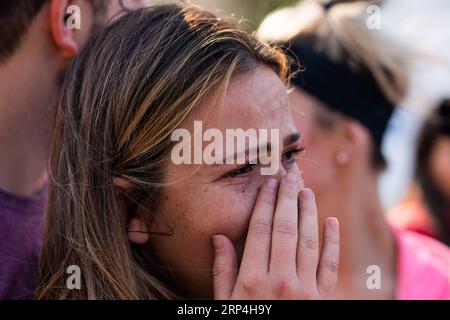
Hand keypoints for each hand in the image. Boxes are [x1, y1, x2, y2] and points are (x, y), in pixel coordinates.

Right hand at [212, 173, 339, 298]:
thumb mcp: (226, 303)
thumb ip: (223, 271)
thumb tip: (218, 237)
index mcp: (252, 279)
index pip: (259, 230)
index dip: (264, 204)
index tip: (268, 185)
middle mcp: (280, 281)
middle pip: (284, 229)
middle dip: (287, 199)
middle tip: (289, 178)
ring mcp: (304, 290)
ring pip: (307, 242)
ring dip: (308, 214)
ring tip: (307, 192)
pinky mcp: (322, 298)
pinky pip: (329, 266)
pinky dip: (332, 243)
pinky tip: (331, 221)